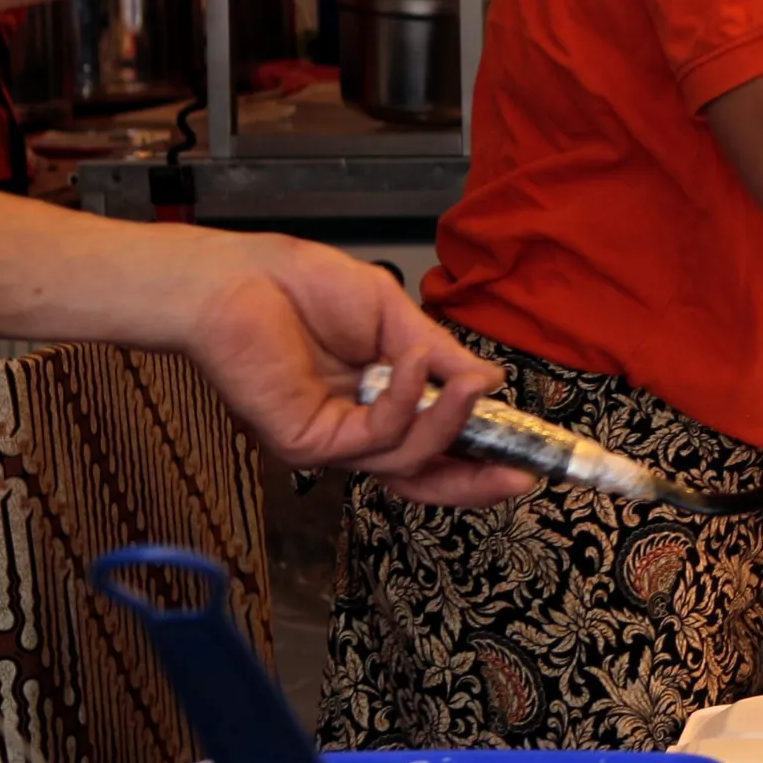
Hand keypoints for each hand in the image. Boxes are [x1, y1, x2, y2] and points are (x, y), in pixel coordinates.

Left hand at [170, 235, 533, 507]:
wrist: (237, 281)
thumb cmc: (299, 287)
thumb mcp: (394, 317)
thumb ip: (440, 355)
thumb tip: (489, 382)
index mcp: (377, 399)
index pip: (433, 442)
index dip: (478, 451)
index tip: (525, 454)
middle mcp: (355, 428)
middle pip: (423, 474)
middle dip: (475, 481)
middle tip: (520, 475)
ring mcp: (332, 440)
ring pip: (408, 458)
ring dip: (448, 421)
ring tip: (472, 387)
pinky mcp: (310, 442)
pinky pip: (377, 435)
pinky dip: (407, 400)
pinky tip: (411, 363)